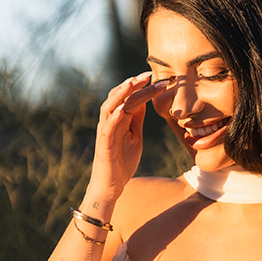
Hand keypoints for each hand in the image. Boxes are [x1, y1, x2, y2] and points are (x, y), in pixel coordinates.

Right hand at [86, 73, 174, 204]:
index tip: (157, 77)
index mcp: (118, 118)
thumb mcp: (135, 135)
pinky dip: (113, 117)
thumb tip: (144, 100)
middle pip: (119, 97)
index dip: (142, 86)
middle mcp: (109, 122)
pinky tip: (122, 109)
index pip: (130, 97)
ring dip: (120, 94)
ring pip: (109, 107)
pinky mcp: (104, 145)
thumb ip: (136, 118)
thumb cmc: (122, 161)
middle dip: (133, 84)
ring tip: (132, 83)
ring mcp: (105, 132)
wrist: (111, 185)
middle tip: (149, 75)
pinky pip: (107, 129)